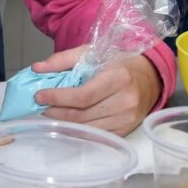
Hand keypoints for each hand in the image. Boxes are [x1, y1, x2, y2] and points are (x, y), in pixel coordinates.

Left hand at [31, 47, 161, 135]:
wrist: (150, 76)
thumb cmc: (119, 62)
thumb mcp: (93, 52)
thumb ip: (63, 59)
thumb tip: (37, 68)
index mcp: (118, 79)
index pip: (83, 96)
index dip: (58, 98)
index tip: (39, 96)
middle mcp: (125, 102)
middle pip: (82, 115)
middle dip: (56, 111)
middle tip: (40, 105)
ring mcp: (127, 120)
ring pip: (87, 128)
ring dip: (63, 122)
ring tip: (49, 112)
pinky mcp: (125, 131)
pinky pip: (95, 135)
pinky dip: (77, 129)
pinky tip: (66, 121)